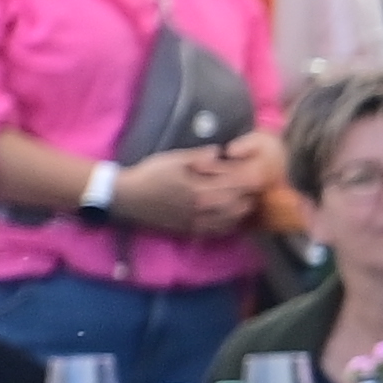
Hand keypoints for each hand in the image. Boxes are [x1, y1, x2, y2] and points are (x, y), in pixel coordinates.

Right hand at [116, 141, 259, 237]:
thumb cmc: (150, 175)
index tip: (257, 171)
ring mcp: (199, 222)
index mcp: (202, 189)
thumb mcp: (174, 159)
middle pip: (241, 204)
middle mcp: (204, 209)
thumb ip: (200, 156)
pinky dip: (232, 223)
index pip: (238, 186)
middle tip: (253, 184)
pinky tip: (233, 215)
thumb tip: (222, 152)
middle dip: (250, 194)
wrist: (126, 198)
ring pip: (234, 219)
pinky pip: (220, 230)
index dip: (251, 178)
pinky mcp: (192, 231)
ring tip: (245, 198)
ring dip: (244, 209)